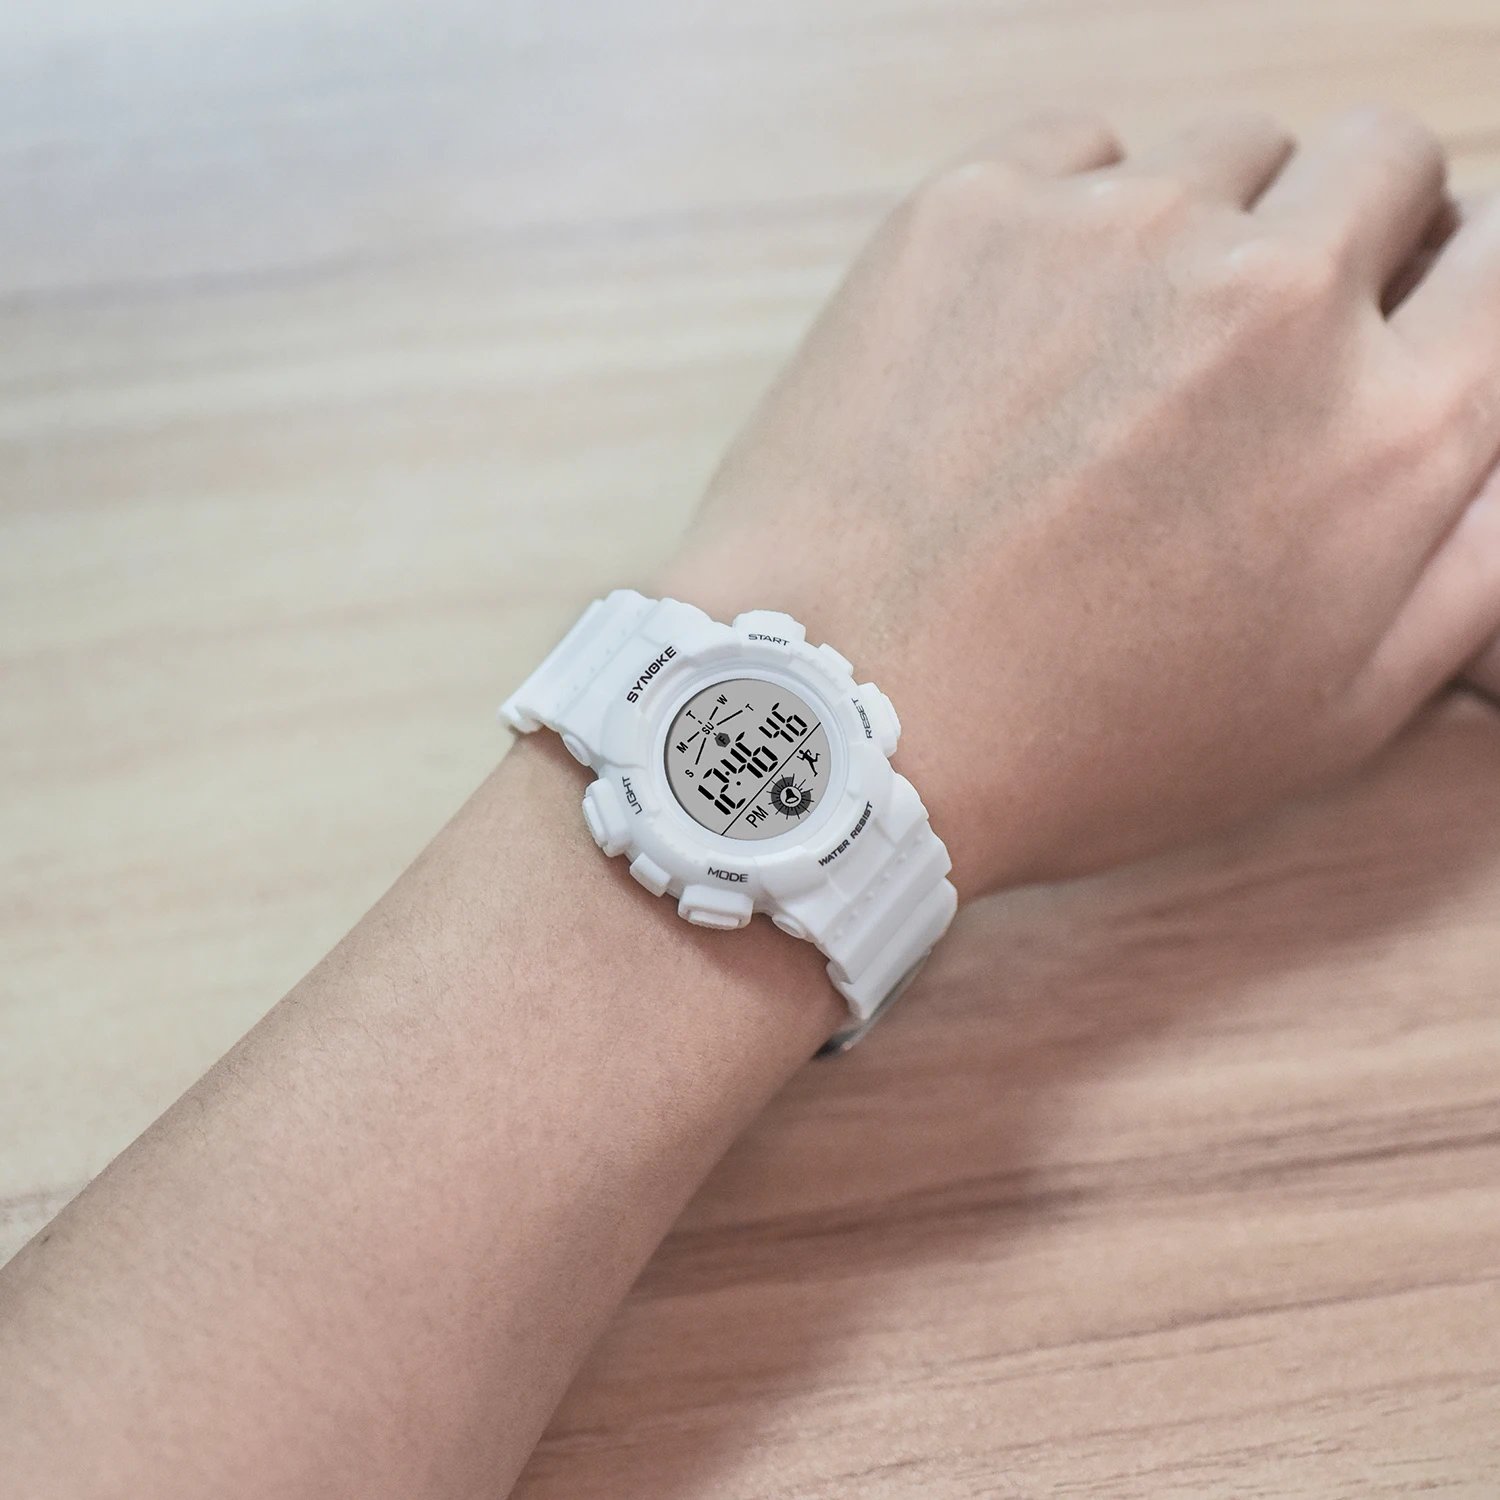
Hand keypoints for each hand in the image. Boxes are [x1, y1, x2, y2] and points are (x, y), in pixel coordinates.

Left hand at [651, 106, 1499, 898]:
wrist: (841, 720)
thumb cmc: (1070, 743)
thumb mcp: (1324, 716)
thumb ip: (1467, 566)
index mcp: (1391, 428)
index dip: (1450, 289)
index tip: (1396, 320)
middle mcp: (1277, 297)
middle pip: (1382, 163)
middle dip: (1348, 234)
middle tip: (1254, 339)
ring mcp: (1119, 233)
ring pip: (1229, 150)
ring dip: (1204, 227)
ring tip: (1115, 354)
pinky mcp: (976, 209)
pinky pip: (1079, 152)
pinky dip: (1071, 217)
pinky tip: (1019, 332)